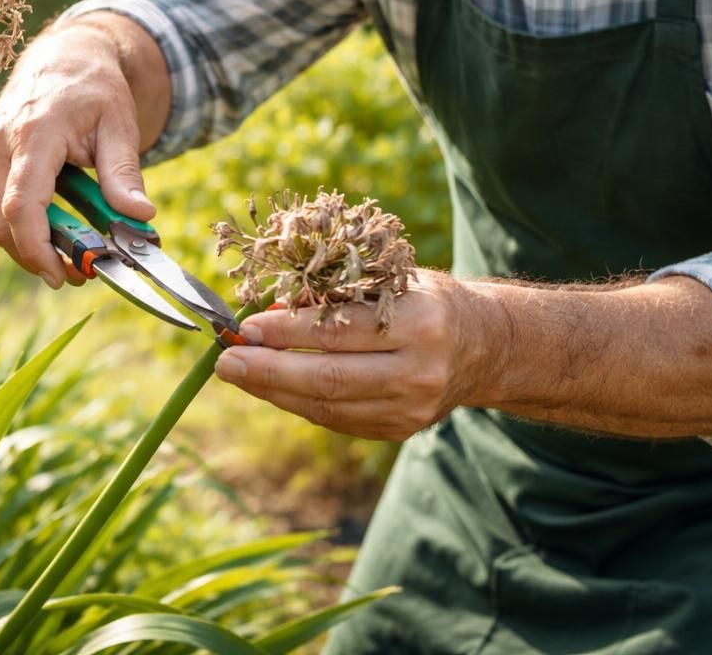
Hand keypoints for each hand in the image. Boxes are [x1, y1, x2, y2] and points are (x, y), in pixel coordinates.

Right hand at [0, 20, 157, 288]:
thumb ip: (124, 173)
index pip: (21, 204)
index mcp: (35, 133)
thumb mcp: (120, 125)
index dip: (35, 248)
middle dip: (32, 257)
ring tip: (63, 256)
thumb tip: (141, 216)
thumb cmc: (95, 90)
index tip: (61, 274)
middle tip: (72, 274)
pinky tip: (44, 232)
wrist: (63, 58)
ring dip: (21, 247)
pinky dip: (11, 229)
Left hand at [212, 271, 505, 440]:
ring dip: (274, 391)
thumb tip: (271, 308)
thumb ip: (338, 294)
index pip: (340, 331)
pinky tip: (270, 387)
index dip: (288, 331)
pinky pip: (337, 420)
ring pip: (328, 407)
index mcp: (420, 323)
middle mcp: (419, 372)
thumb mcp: (391, 282)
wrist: (485, 347)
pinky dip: (298, 403)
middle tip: (226, 361)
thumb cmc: (427, 301)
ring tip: (237, 373)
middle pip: (330, 378)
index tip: (247, 326)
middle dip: (269, 370)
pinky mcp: (400, 430)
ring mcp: (411, 408)